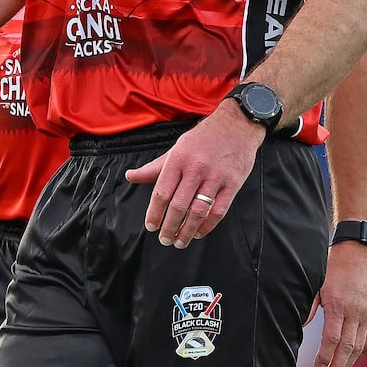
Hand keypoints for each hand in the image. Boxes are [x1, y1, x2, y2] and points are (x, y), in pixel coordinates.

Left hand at [125, 103, 264, 247]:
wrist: (237, 124)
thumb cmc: (203, 138)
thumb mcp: (176, 148)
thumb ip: (154, 167)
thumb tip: (130, 176)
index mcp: (178, 159)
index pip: (162, 191)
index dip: (154, 212)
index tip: (151, 226)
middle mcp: (196, 168)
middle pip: (179, 205)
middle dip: (169, 227)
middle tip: (164, 239)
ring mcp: (216, 177)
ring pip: (198, 211)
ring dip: (187, 231)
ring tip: (179, 241)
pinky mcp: (232, 184)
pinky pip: (218, 211)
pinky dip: (207, 226)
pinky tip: (198, 233)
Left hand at [310, 239, 366, 366]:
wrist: (359, 253)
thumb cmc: (334, 268)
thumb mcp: (317, 283)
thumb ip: (310, 307)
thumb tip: (303, 327)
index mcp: (338, 305)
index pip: (332, 339)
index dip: (325, 357)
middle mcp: (355, 312)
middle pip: (347, 347)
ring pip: (360, 346)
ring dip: (350, 363)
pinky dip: (363, 351)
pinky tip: (354, 357)